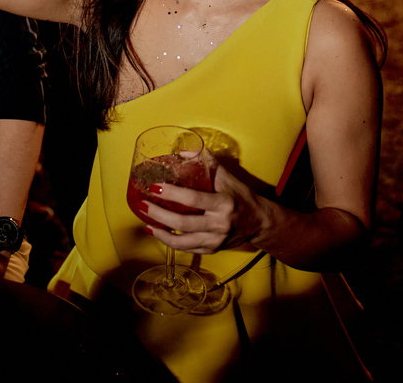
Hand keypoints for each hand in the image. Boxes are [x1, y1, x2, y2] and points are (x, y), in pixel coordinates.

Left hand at [136, 165, 267, 254]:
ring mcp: (215, 240)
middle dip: (159, 215)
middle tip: (143, 205)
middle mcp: (219, 225)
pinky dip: (170, 242)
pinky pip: (187, 249)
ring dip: (160, 234)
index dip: (172, 194)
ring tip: (146, 223)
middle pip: (182, 223)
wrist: (259, 222)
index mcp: (223, 204)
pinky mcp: (212, 250)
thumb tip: (183, 152)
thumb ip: (207, 162)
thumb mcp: (228, 177)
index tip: (155, 187)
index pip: (193, 199)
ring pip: (182, 242)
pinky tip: (159, 233)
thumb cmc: (242, 196)